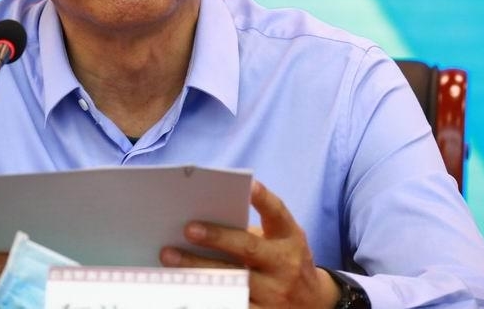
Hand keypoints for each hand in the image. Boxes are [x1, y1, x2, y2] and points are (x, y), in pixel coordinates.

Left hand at [159, 180, 340, 308]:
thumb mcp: (281, 242)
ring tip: (170, 256)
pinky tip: (185, 286)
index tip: (249, 186)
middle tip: (188, 228)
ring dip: (199, 268)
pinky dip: (208, 294)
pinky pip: (232, 304)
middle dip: (217, 238)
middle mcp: (285, 264)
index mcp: (289, 238)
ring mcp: (274, 293)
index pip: (278, 213)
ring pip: (234, 280)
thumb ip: (254, 231)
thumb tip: (206, 219)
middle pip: (249, 249)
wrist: (313, 304)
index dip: (264, 199)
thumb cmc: (284, 262)